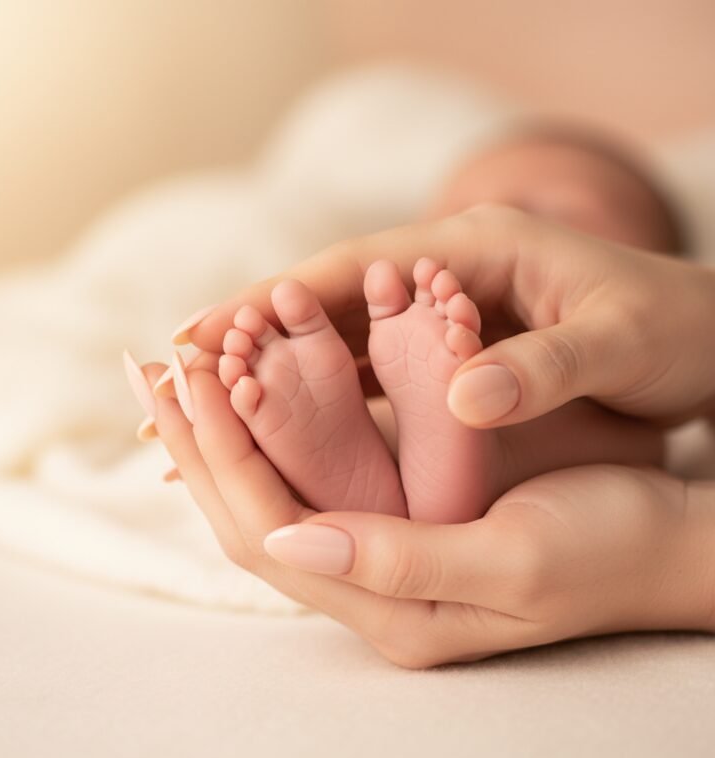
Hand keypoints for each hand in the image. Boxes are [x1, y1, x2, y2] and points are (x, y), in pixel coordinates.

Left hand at [148, 361, 714, 667]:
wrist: (660, 544)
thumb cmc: (605, 549)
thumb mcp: (512, 561)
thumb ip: (401, 559)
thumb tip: (288, 536)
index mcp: (391, 609)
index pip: (267, 529)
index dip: (221, 453)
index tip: (186, 377)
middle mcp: (373, 588)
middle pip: (253, 511)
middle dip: (202, 440)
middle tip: (156, 369)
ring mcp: (384, 553)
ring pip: (278, 489)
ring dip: (229, 431)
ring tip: (188, 372)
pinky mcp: (402, 519)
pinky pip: (318, 473)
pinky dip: (277, 427)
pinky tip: (257, 387)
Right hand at [180, 205, 714, 427]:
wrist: (705, 339)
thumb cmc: (673, 330)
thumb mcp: (619, 343)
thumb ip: (541, 368)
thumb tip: (462, 399)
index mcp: (475, 249)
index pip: (353, 267)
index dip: (274, 299)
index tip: (205, 330)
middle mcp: (441, 277)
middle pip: (327, 303)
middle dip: (250, 335)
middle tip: (177, 370)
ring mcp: (437, 317)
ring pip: (337, 342)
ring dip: (273, 370)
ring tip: (209, 405)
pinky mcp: (443, 354)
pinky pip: (369, 374)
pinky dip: (321, 397)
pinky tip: (280, 426)